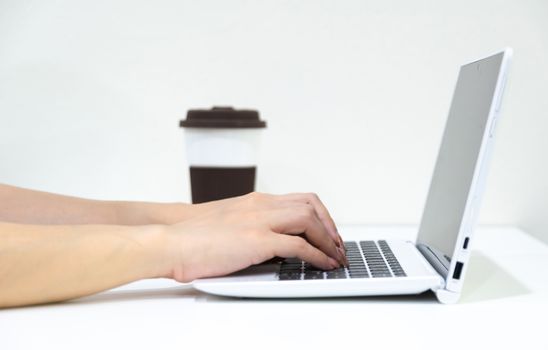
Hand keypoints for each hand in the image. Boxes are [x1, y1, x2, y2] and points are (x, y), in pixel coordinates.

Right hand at [162, 192, 347, 282]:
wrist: (170, 239)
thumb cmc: (193, 235)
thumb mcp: (230, 222)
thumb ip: (253, 226)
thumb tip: (273, 243)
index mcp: (256, 200)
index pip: (300, 199)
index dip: (320, 215)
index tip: (327, 231)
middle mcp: (261, 205)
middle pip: (311, 205)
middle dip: (330, 226)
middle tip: (337, 244)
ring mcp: (259, 220)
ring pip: (309, 220)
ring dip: (328, 239)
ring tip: (335, 256)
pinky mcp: (256, 240)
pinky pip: (298, 244)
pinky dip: (317, 255)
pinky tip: (322, 264)